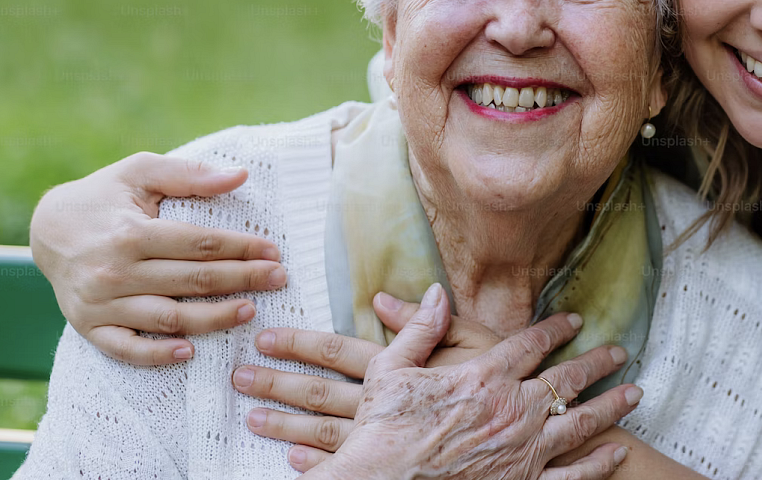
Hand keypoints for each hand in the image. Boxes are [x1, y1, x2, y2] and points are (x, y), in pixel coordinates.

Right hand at [31, 151, 289, 364]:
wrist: (47, 228)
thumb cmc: (104, 196)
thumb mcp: (141, 172)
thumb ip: (189, 174)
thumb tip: (239, 176)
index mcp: (131, 232)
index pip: (199, 244)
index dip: (240, 248)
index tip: (273, 251)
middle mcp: (115, 271)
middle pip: (191, 280)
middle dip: (241, 280)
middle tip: (278, 278)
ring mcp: (100, 303)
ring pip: (167, 318)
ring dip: (213, 318)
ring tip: (250, 310)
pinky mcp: (89, 327)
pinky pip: (126, 348)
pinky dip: (156, 355)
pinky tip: (190, 352)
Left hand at [234, 290, 503, 466]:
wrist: (522, 435)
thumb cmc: (497, 385)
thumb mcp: (471, 344)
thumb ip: (424, 324)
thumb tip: (381, 298)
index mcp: (400, 370)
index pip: (338, 351)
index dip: (300, 343)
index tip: (266, 337)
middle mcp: (386, 407)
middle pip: (320, 394)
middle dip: (277, 385)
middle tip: (239, 377)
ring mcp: (385, 441)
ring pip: (324, 433)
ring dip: (285, 426)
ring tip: (251, 418)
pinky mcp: (390, 463)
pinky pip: (347, 466)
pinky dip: (317, 462)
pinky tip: (292, 459)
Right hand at [240, 287, 637, 478]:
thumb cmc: (381, 432)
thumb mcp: (390, 369)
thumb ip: (420, 328)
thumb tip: (435, 292)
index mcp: (483, 378)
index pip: (531, 344)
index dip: (557, 329)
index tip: (576, 320)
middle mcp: (511, 411)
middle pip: (567, 380)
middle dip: (597, 363)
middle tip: (619, 352)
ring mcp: (521, 452)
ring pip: (580, 423)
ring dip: (611, 406)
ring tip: (634, 393)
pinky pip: (570, 476)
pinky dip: (596, 464)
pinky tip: (615, 453)